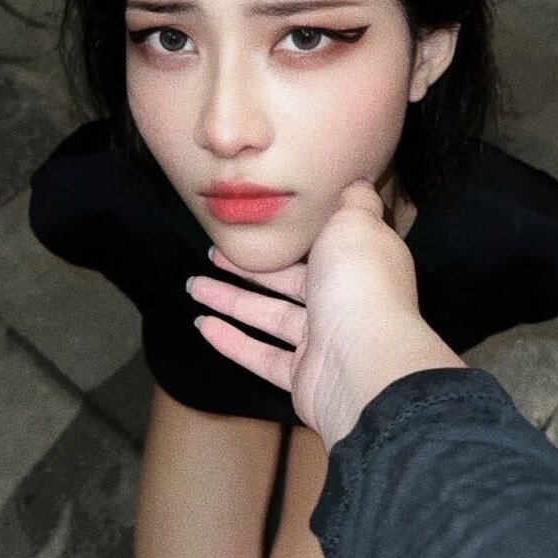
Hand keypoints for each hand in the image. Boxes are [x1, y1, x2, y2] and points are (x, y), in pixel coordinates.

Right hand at [186, 180, 464, 449]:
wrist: (365, 361)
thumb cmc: (359, 282)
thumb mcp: (357, 222)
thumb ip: (355, 201)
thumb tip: (358, 180)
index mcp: (357, 263)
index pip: (323, 245)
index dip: (288, 236)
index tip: (258, 225)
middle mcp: (342, 300)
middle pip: (287, 281)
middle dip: (248, 268)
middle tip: (211, 254)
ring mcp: (321, 341)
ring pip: (268, 316)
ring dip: (229, 301)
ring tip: (192, 286)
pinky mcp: (301, 377)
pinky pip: (261, 356)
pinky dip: (232, 342)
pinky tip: (203, 325)